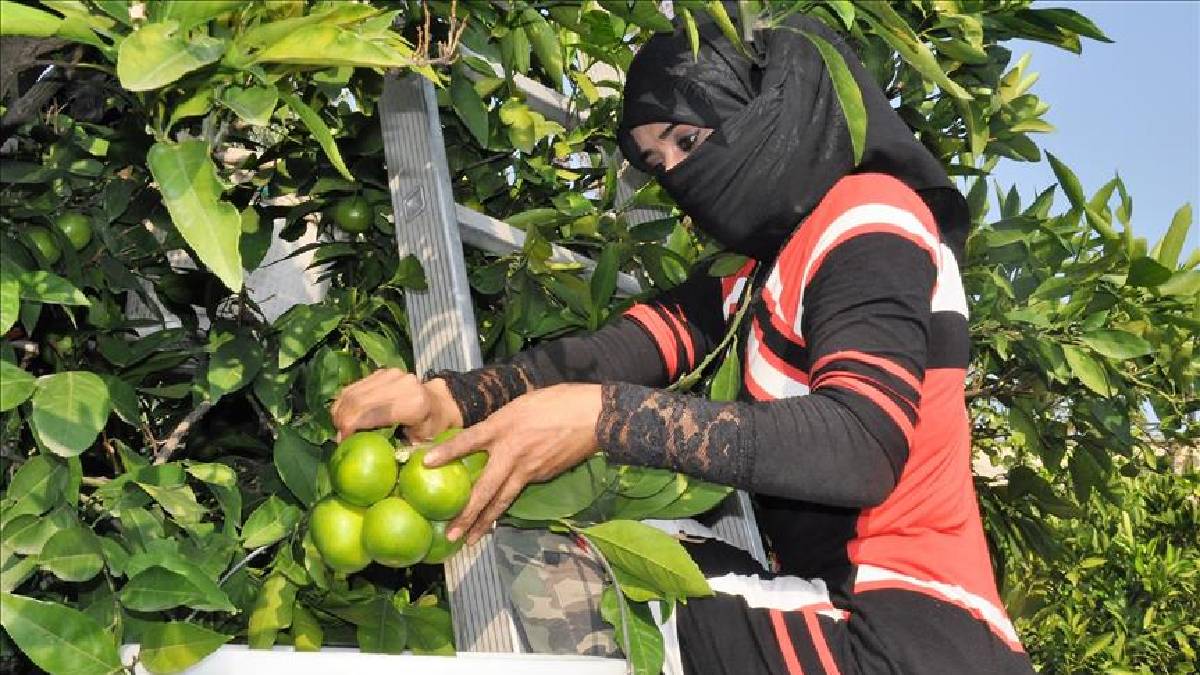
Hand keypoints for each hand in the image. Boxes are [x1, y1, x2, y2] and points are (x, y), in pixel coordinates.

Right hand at [330, 369, 462, 442]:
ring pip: (351, 392)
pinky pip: (354, 387)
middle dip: (341, 421)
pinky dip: (345, 402)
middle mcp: (401, 384)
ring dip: (340, 411)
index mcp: (412, 404)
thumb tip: (368, 459)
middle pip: (356, 402)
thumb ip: (398, 450)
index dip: (349, 429)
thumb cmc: (431, 428)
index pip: (368, 414)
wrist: (440, 402)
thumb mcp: (419, 444)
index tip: (343, 443)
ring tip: (341, 428)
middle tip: (339, 438)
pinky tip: (346, 416)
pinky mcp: (383, 372)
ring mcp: (391, 375)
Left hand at [423, 383, 602, 544]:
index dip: (447, 452)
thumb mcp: (520, 404)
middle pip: (485, 488)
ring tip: (469, 540)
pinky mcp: (541, 476)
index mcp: (503, 427)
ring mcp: (528, 468)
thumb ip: (499, 422)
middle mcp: (512, 452)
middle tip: (450, 533)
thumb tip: (482, 435)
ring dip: (484, 522)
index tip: (426, 463)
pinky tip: (494, 517)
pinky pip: (517, 492)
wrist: (593, 416)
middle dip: (466, 513)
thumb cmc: (556, 401)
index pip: (469, 441)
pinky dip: (504, 507)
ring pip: (502, 500)